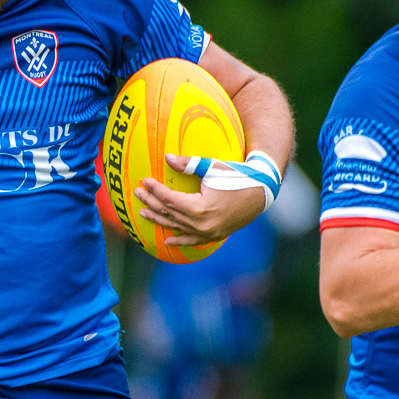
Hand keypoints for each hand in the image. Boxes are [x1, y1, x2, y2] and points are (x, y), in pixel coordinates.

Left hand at [133, 153, 267, 246]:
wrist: (261, 192)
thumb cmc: (237, 176)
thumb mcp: (213, 167)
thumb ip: (188, 164)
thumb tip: (167, 158)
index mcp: (200, 208)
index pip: (170, 199)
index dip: (155, 190)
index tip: (145, 181)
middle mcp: (201, 225)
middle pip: (170, 213)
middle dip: (152, 203)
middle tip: (137, 193)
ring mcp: (208, 233)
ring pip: (177, 227)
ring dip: (159, 220)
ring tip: (143, 213)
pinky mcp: (215, 235)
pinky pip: (193, 240)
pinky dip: (179, 240)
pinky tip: (167, 241)